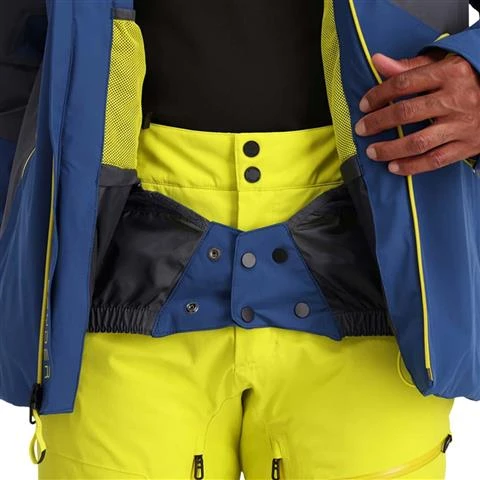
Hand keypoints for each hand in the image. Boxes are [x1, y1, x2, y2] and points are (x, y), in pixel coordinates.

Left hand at [355, 51, 479, 174]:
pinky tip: (394, 167)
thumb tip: (377, 61)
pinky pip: (434, 160)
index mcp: (450, 73)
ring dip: (389, 149)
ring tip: (372, 151)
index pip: (404, 83)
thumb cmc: (470, 80)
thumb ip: (410, 66)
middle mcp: (456, 99)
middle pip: (406, 112)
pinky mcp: (467, 146)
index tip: (364, 105)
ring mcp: (462, 125)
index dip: (378, 95)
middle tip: (361, 129)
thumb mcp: (444, 65)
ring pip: (418, 141)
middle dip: (377, 122)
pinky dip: (411, 166)